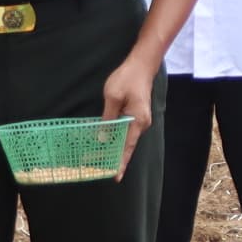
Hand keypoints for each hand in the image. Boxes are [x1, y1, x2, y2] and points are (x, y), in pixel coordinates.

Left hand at [100, 50, 160, 170]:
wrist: (142, 65)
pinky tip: (108, 140)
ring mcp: (140, 119)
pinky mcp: (137, 114)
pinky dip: (117, 137)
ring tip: (100, 157)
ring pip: (126, 138)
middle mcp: (141, 124)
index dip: (121, 163)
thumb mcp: (113, 98)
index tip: (116, 177)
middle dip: (115, 157)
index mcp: (137, 121)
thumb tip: (103, 137)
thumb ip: (108, 118)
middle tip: (100, 168)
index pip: (127, 148)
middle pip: (127, 145)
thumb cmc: (127, 79)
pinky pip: (126, 130)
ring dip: (114, 147)